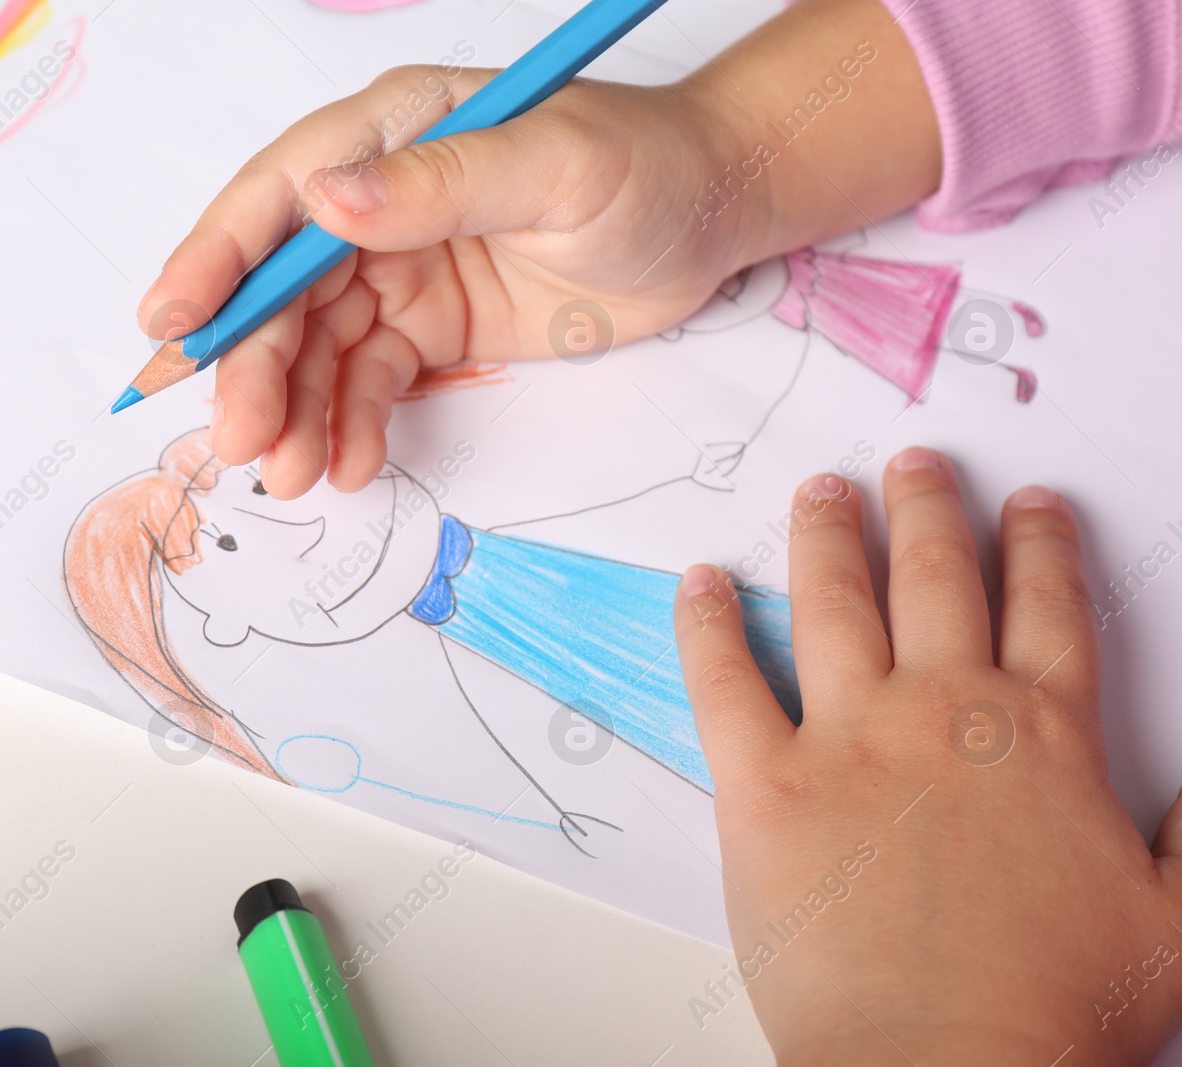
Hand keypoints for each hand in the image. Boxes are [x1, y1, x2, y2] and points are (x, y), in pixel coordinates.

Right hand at [141, 0, 940, 498]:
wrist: (714, 218)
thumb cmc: (646, 165)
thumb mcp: (552, 164)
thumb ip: (438, 183)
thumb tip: (324, 200)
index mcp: (390, 133)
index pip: (277, 195)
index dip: (214, 260)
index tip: (170, 324)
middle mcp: (377, 202)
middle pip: (284, 288)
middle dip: (254, 365)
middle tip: (240, 441)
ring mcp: (400, 268)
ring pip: (317, 346)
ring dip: (294, 410)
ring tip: (290, 473)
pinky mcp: (429, 326)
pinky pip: (369, 381)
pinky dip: (352, 424)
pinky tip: (350, 463)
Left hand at [674, 447, 1181, 1064]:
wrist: (949, 1065)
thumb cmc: (1055, 1007)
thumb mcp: (1172, 920)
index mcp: (1043, 737)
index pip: (1046, 610)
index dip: (1039, 547)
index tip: (1029, 506)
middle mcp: (944, 713)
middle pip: (937, 580)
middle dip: (930, 509)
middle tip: (917, 463)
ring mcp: (849, 740)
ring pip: (834, 604)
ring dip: (828, 537)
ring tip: (821, 491)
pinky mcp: (764, 783)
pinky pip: (724, 681)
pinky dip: (706, 625)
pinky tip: (699, 583)